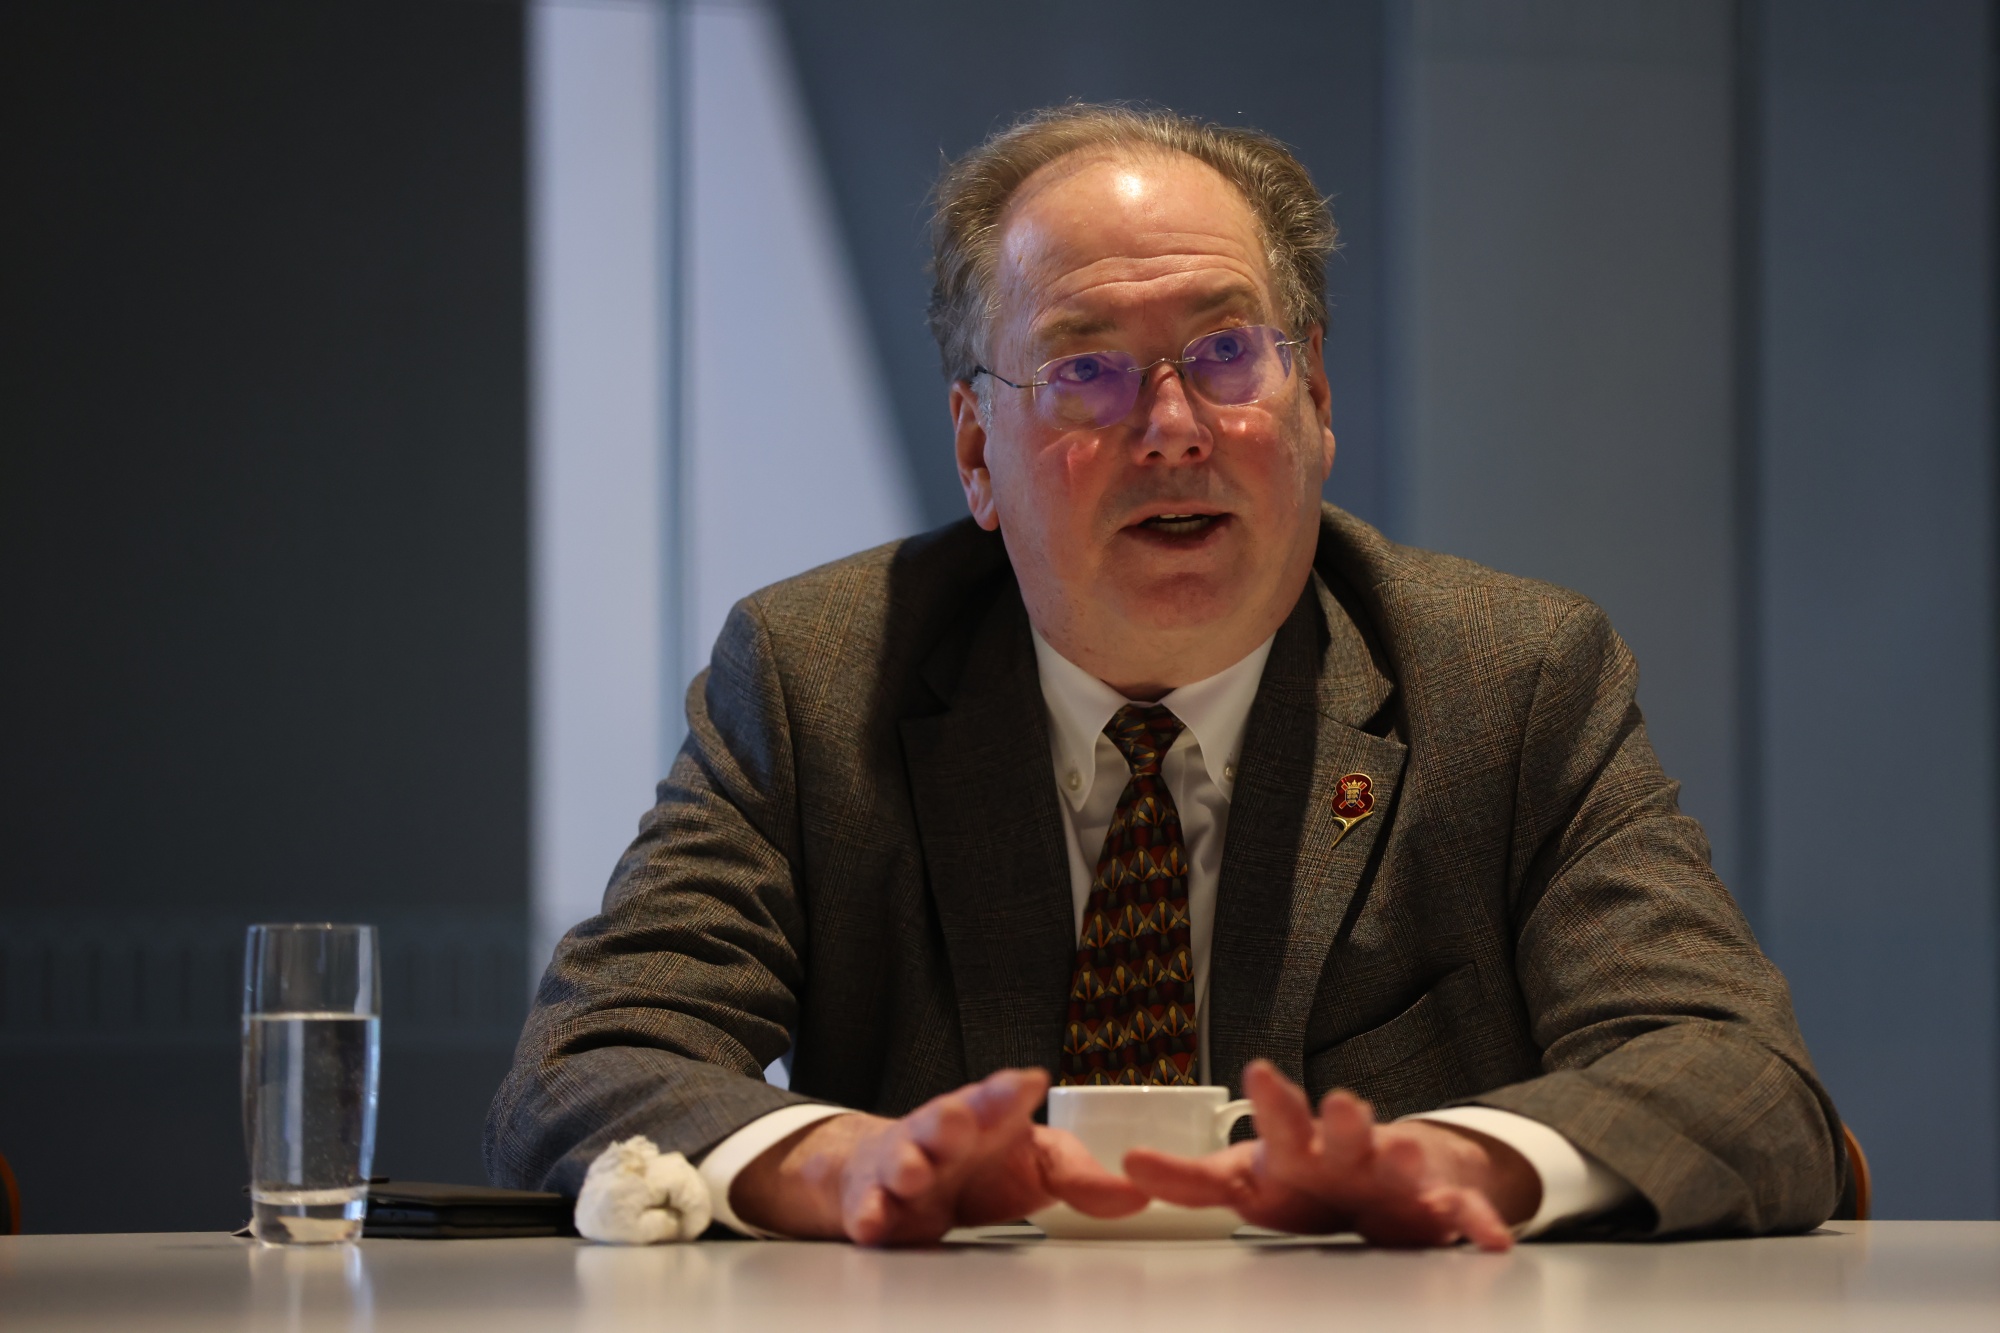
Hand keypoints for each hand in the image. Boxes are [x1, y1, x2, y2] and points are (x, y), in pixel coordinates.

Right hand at [728, 1067, 1147, 1244]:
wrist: (907, 1174)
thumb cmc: (981, 1162)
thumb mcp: (1038, 1165)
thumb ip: (1084, 1179)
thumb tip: (1140, 1195)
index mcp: (989, 1117)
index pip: (1001, 1095)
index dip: (1011, 1089)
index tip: (1028, 1084)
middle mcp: (945, 1133)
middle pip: (945, 1117)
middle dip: (950, 1119)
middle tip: (958, 1123)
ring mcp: (908, 1163)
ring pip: (904, 1158)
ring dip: (910, 1164)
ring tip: (918, 1174)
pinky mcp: (878, 1199)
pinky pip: (870, 1205)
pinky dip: (872, 1213)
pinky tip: (876, 1221)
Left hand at [1122, 1060, 1538, 1250]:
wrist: (1397, 1174)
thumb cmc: (1314, 1177)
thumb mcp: (1251, 1182)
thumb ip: (1193, 1180)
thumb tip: (1128, 1168)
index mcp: (1298, 1149)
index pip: (1279, 1120)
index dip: (1270, 1101)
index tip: (1256, 1071)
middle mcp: (1346, 1152)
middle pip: (1340, 1130)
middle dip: (1341, 1119)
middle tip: (1338, 1104)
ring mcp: (1394, 1173)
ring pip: (1398, 1158)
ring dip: (1398, 1153)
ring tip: (1401, 1150)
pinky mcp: (1437, 1204)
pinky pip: (1460, 1215)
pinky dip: (1475, 1224)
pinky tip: (1488, 1237)